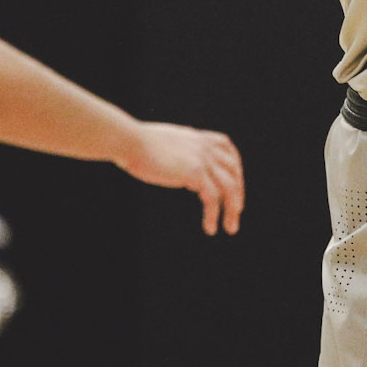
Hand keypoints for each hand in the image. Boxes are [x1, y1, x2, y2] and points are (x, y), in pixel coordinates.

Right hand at [118, 122, 246, 234]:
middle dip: (238, 194)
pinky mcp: (194, 172)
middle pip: (234, 171)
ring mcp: (202, 158)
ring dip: (232, 209)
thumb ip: (178, 152)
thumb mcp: (165, 143)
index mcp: (198, 138)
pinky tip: (209, 228)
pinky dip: (213, 215)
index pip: (228, 150)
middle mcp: (205, 146)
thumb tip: (181, 166)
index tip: (235, 187)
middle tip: (235, 214)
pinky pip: (212, 198)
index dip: (235, 169)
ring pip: (230, 187)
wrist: (129, 141)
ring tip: (230, 228)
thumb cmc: (137, 144)